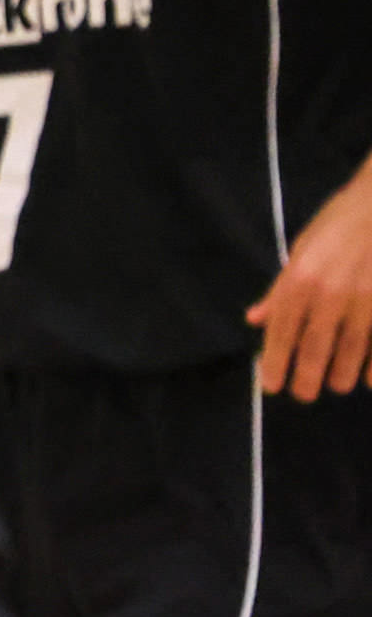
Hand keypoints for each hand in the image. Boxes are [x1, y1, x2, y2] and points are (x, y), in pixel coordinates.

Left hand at [253, 169, 371, 399]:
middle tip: (303, 395)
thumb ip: (281, 288)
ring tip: (337, 385)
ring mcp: (367, 299)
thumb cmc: (341, 221)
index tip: (271, 386)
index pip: (282, 331)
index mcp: (301, 279)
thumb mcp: (302, 248)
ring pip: (352, 351)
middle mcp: (331, 294)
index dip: (275, 363)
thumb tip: (255, 319)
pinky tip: (371, 379)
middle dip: (307, 378)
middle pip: (315, 348)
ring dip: (342, 375)